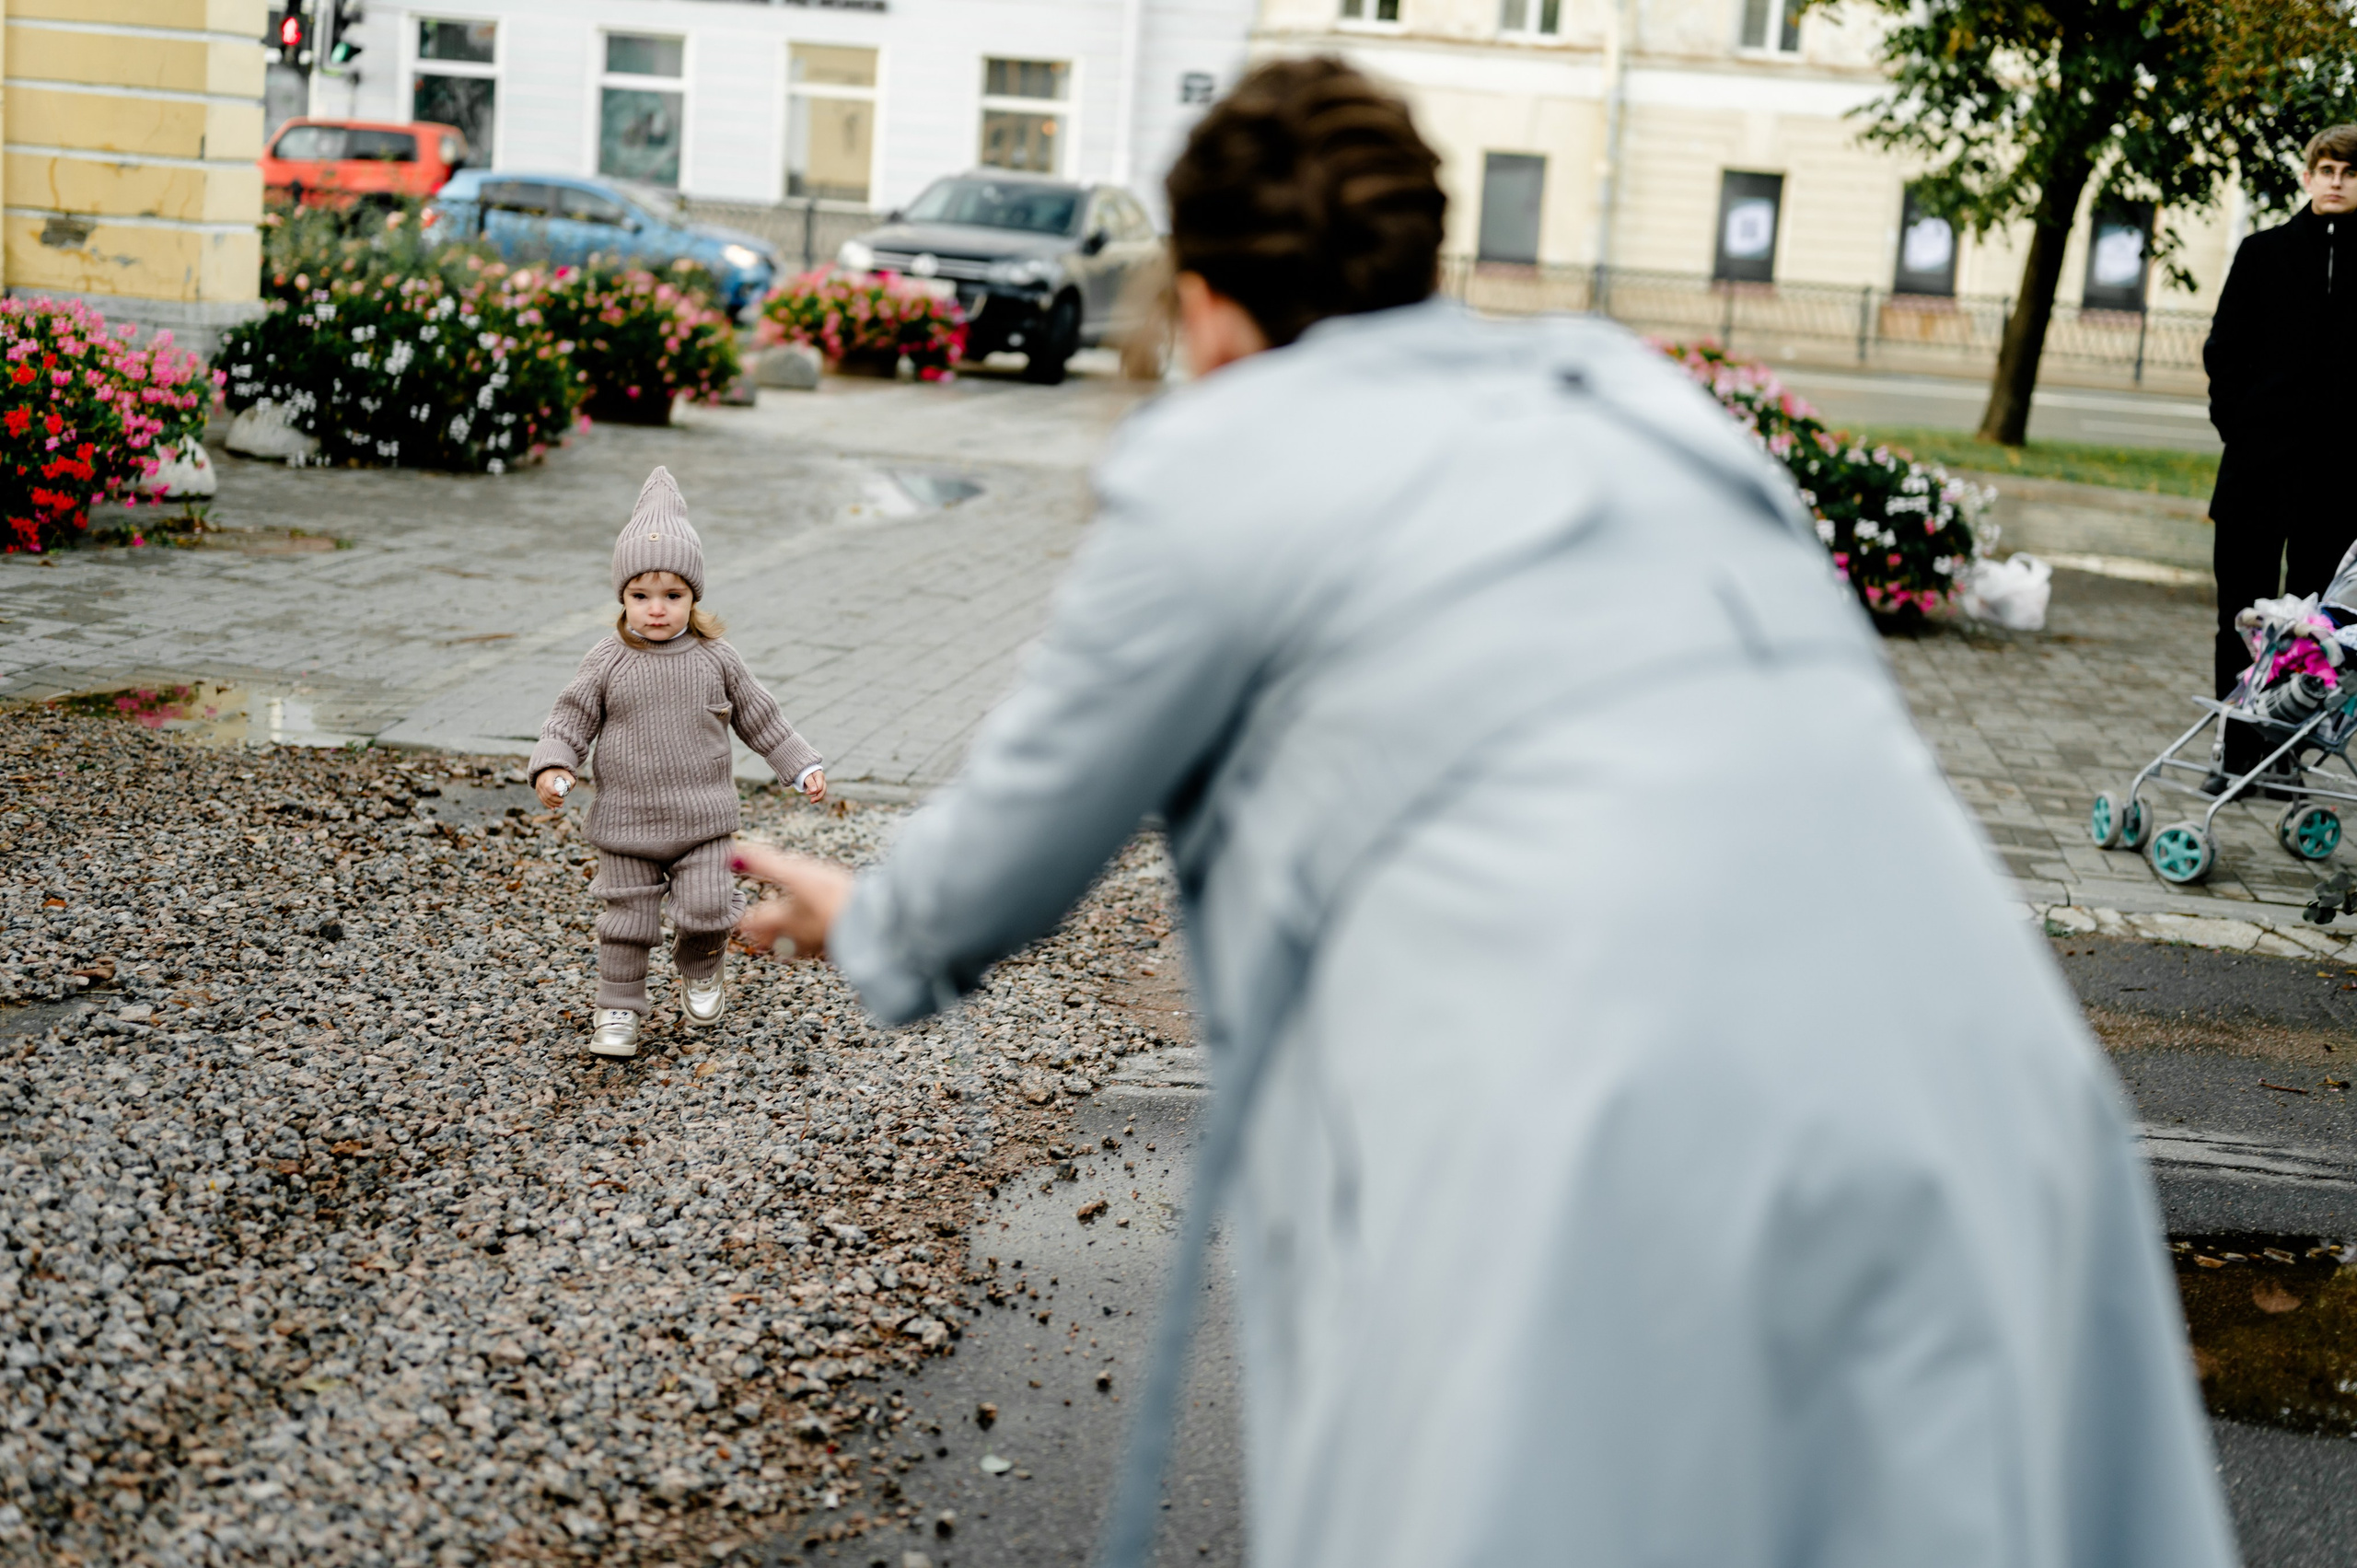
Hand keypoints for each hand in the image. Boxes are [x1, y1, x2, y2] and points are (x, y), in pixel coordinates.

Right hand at [534, 769, 573, 809]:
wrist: (547, 769)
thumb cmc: (558, 771)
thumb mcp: (566, 773)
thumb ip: (571, 780)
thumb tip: (570, 789)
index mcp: (547, 776)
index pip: (548, 786)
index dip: (553, 792)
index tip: (560, 795)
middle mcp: (540, 782)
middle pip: (547, 794)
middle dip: (555, 800)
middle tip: (563, 802)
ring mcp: (538, 787)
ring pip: (544, 798)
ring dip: (552, 804)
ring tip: (560, 805)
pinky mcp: (538, 791)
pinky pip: (541, 799)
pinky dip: (547, 804)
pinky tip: (553, 808)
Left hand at [730, 842, 854, 960]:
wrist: (870, 922)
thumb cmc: (832, 898)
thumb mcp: (796, 873)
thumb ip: (765, 863)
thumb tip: (733, 853)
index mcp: (780, 920)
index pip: (752, 923)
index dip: (743, 918)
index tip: (739, 914)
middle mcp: (793, 937)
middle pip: (768, 940)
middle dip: (759, 932)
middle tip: (753, 926)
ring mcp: (814, 943)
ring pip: (789, 946)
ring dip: (781, 937)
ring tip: (780, 929)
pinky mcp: (833, 943)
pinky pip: (812, 945)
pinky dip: (805, 939)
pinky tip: (813, 930)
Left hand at [800, 769, 826, 804]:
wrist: (803, 768)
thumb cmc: (804, 771)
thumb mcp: (806, 775)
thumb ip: (810, 782)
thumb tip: (814, 790)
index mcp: (820, 775)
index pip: (820, 786)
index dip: (814, 791)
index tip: (806, 793)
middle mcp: (822, 779)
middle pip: (823, 790)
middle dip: (818, 796)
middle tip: (811, 801)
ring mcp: (821, 782)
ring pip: (823, 792)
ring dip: (818, 797)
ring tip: (811, 801)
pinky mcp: (819, 785)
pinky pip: (820, 792)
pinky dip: (817, 796)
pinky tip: (813, 799)